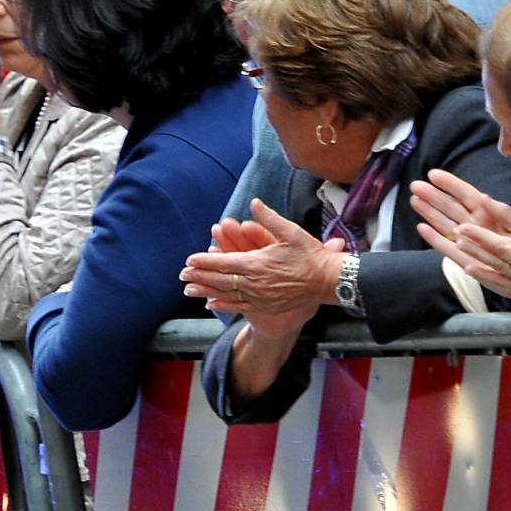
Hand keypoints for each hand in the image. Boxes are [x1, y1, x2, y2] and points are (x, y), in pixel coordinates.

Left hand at [180, 199, 343, 337]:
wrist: (327, 282)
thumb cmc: (310, 255)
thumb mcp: (290, 232)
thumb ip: (269, 218)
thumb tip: (254, 203)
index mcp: (257, 263)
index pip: (224, 262)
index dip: (205, 261)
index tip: (190, 259)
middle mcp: (255, 283)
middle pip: (220, 280)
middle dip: (199, 276)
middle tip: (182, 274)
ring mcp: (259, 298)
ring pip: (226, 294)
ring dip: (206, 291)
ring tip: (189, 289)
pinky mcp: (265, 307)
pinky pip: (239, 307)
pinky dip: (223, 304)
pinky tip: (212, 303)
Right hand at [410, 168, 510, 245]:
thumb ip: (502, 213)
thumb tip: (484, 198)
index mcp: (490, 213)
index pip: (466, 194)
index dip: (450, 184)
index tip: (433, 174)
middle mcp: (476, 224)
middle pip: (451, 207)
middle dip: (433, 196)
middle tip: (415, 185)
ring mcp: (469, 241)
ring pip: (445, 223)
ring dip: (429, 212)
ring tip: (414, 200)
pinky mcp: (466, 258)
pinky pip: (447, 248)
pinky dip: (434, 239)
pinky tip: (421, 227)